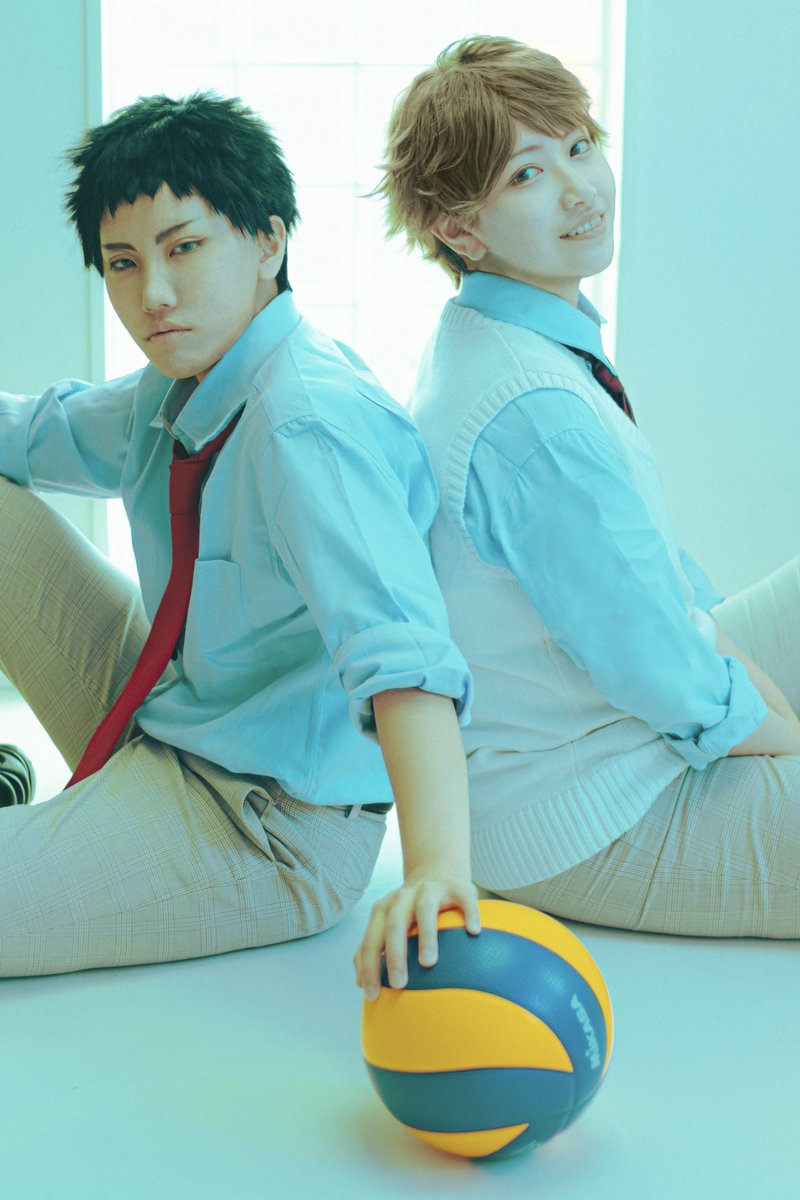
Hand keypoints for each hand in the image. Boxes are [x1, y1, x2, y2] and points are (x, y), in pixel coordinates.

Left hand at [354, 872, 480, 1001]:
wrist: (436, 872)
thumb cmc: (411, 910)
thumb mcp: (389, 924)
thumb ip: (373, 949)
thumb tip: (360, 984)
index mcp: (385, 909)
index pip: (372, 939)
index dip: (369, 966)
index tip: (372, 994)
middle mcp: (405, 897)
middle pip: (394, 925)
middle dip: (394, 955)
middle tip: (399, 984)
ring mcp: (432, 889)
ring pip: (425, 909)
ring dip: (425, 935)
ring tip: (429, 963)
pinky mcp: (459, 886)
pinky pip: (465, 899)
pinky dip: (469, 913)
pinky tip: (473, 932)